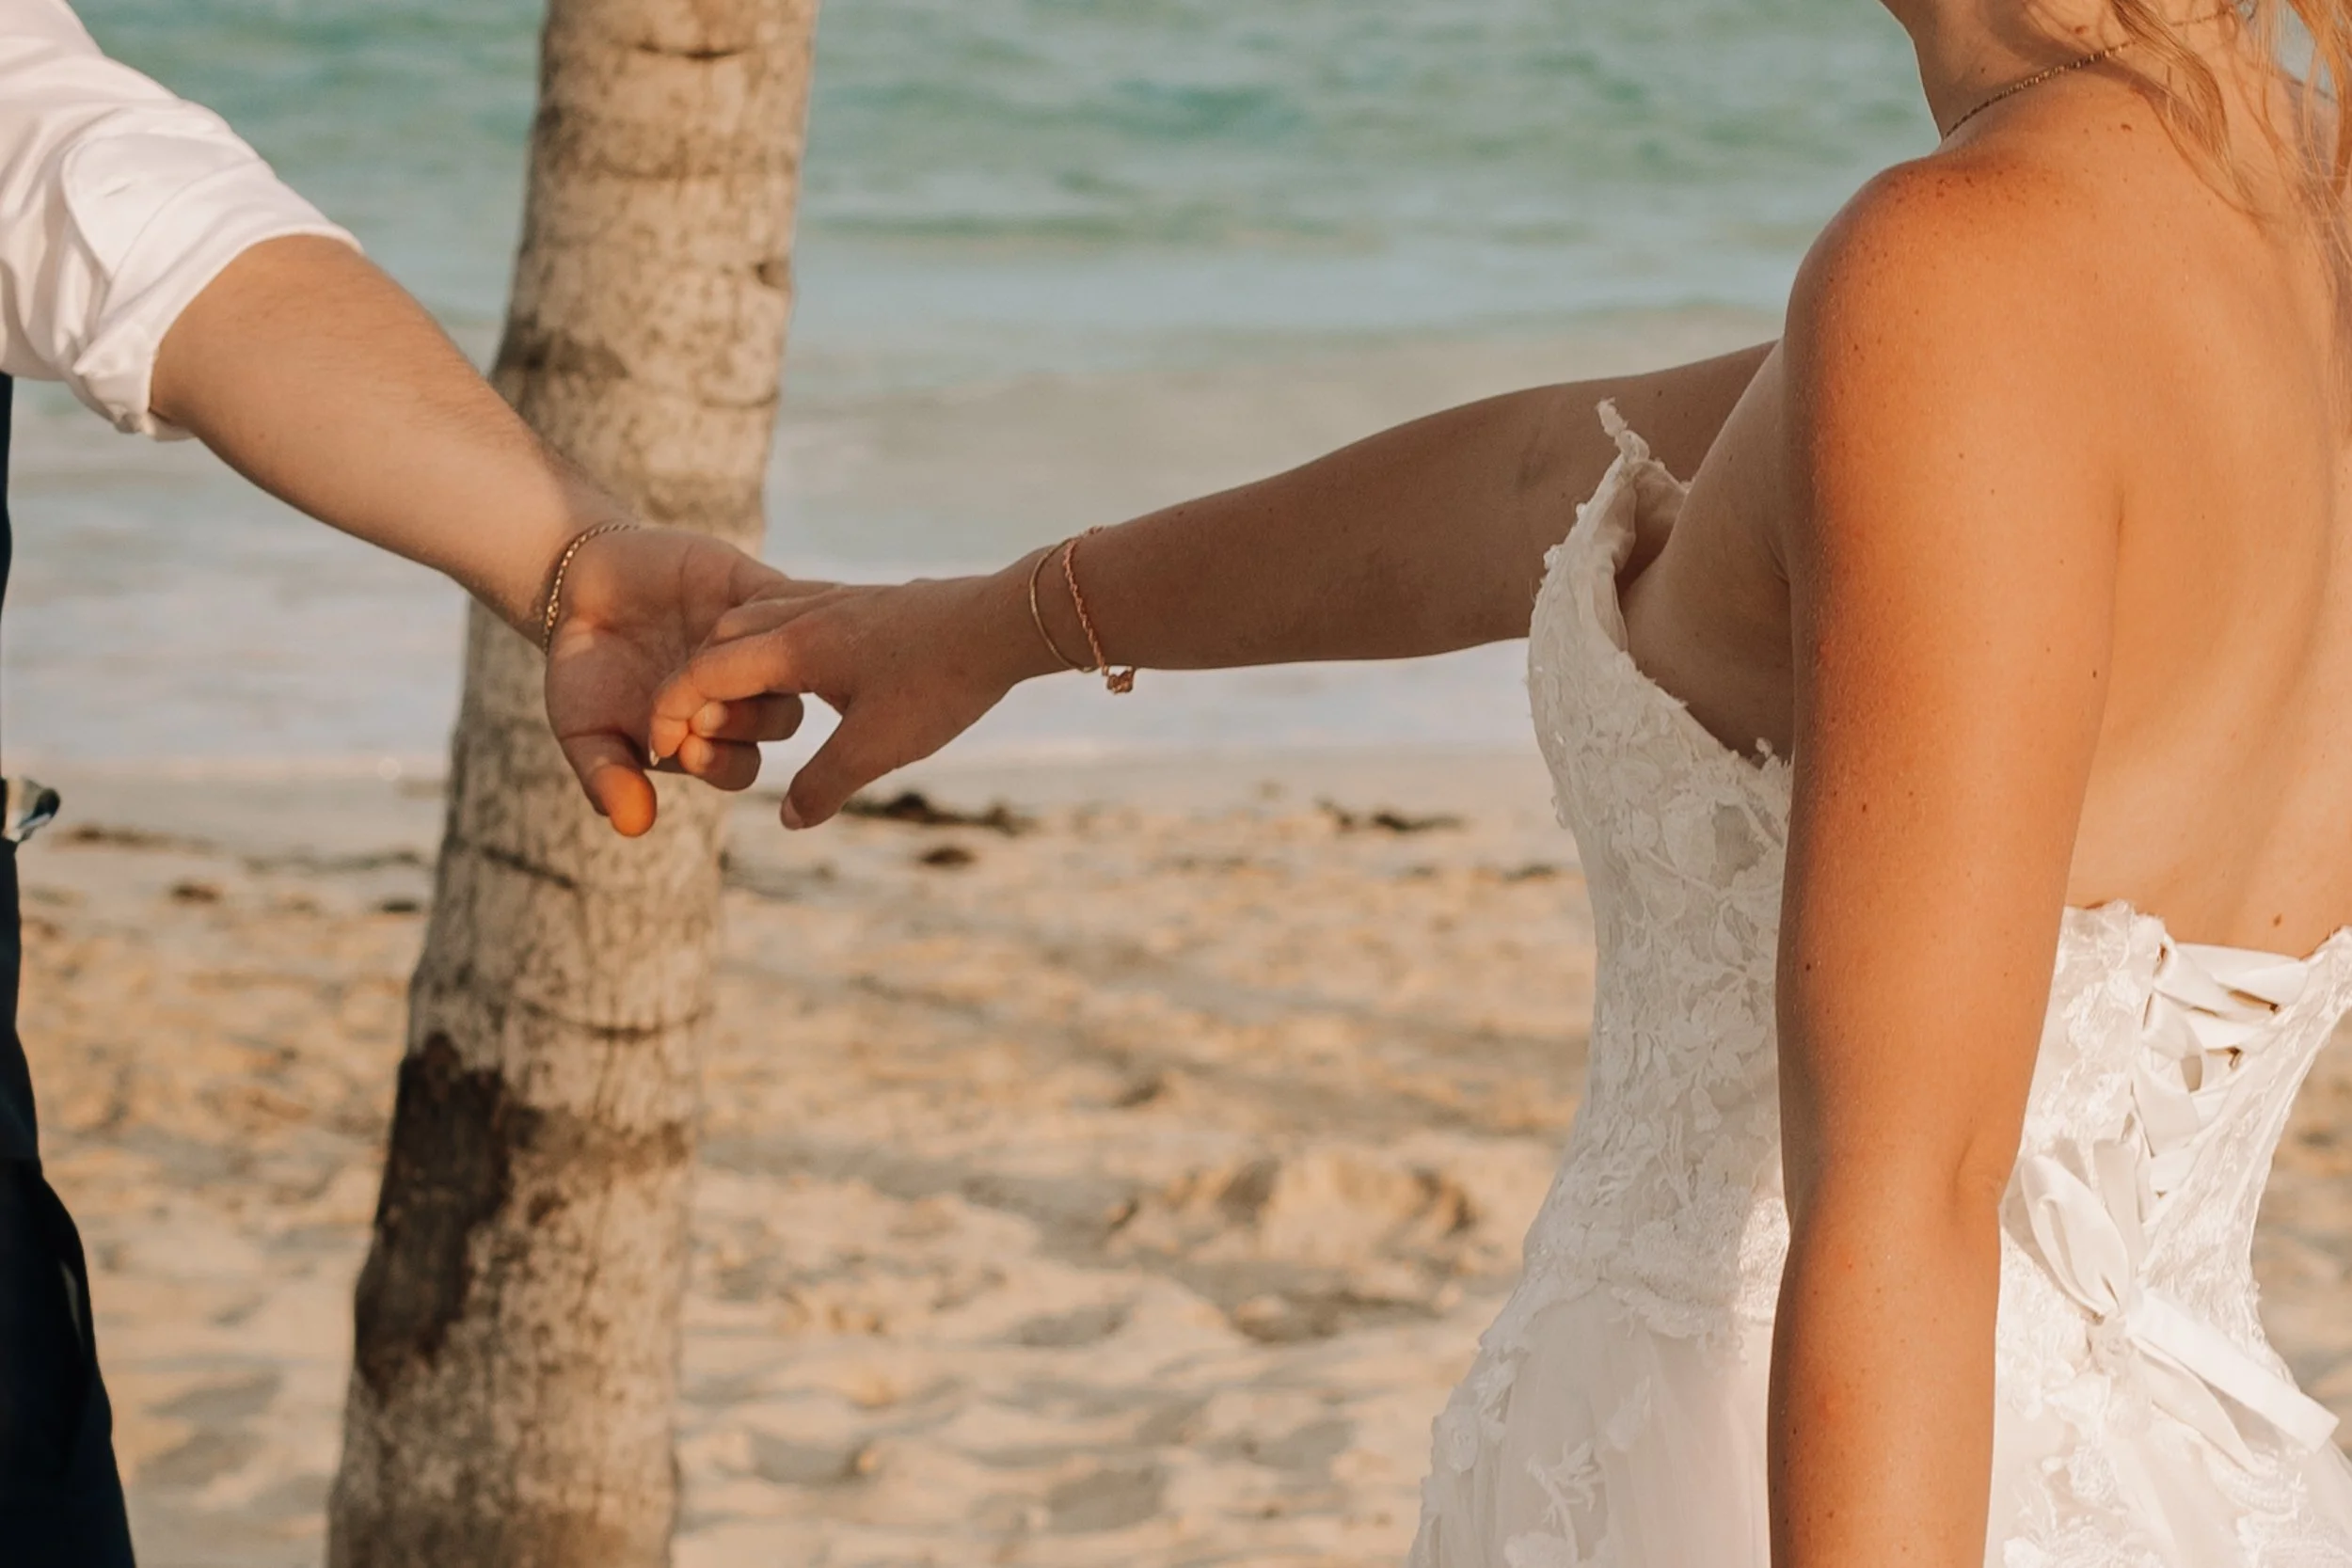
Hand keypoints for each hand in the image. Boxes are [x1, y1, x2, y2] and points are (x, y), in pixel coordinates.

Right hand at [543, 527, 809, 835]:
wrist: (579, 592)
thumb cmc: (585, 672)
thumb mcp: (584, 731)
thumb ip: (608, 777)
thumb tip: (632, 826)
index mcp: (714, 739)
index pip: (741, 767)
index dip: (719, 764)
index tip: (685, 751)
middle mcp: (746, 697)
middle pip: (779, 723)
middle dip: (741, 722)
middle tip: (700, 712)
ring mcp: (755, 646)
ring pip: (788, 670)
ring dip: (754, 673)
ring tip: (710, 667)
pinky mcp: (754, 591)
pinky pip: (779, 605)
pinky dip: (761, 613)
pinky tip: (731, 619)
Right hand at [646, 567, 1040, 828]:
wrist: (1003, 623)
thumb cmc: (940, 683)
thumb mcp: (877, 749)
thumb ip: (823, 785)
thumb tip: (788, 819)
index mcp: (794, 647)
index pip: (706, 672)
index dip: (673, 709)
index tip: (664, 743)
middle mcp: (806, 613)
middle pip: (722, 638)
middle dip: (698, 683)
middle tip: (701, 729)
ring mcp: (838, 601)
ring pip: (760, 617)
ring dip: (737, 657)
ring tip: (743, 702)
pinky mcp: (867, 602)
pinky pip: (799, 610)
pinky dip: (778, 640)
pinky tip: (807, 670)